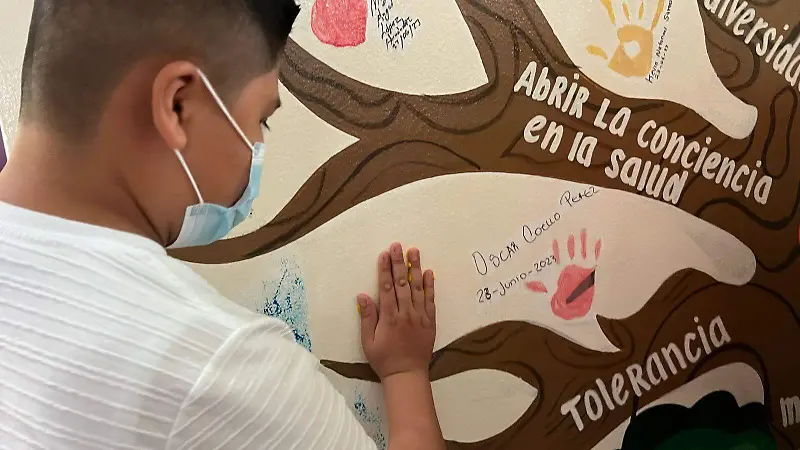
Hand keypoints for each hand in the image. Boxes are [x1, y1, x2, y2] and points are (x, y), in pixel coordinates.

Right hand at [358, 243, 435, 379]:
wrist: (407, 375)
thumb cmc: (384, 359)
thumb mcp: (368, 342)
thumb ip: (367, 318)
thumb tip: (362, 296)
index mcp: (389, 318)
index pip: (387, 288)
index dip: (385, 270)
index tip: (384, 255)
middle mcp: (405, 314)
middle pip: (402, 283)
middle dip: (399, 263)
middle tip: (398, 245)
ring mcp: (420, 317)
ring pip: (417, 288)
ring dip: (416, 268)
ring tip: (414, 251)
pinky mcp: (430, 322)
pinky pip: (430, 300)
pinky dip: (430, 286)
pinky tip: (429, 273)